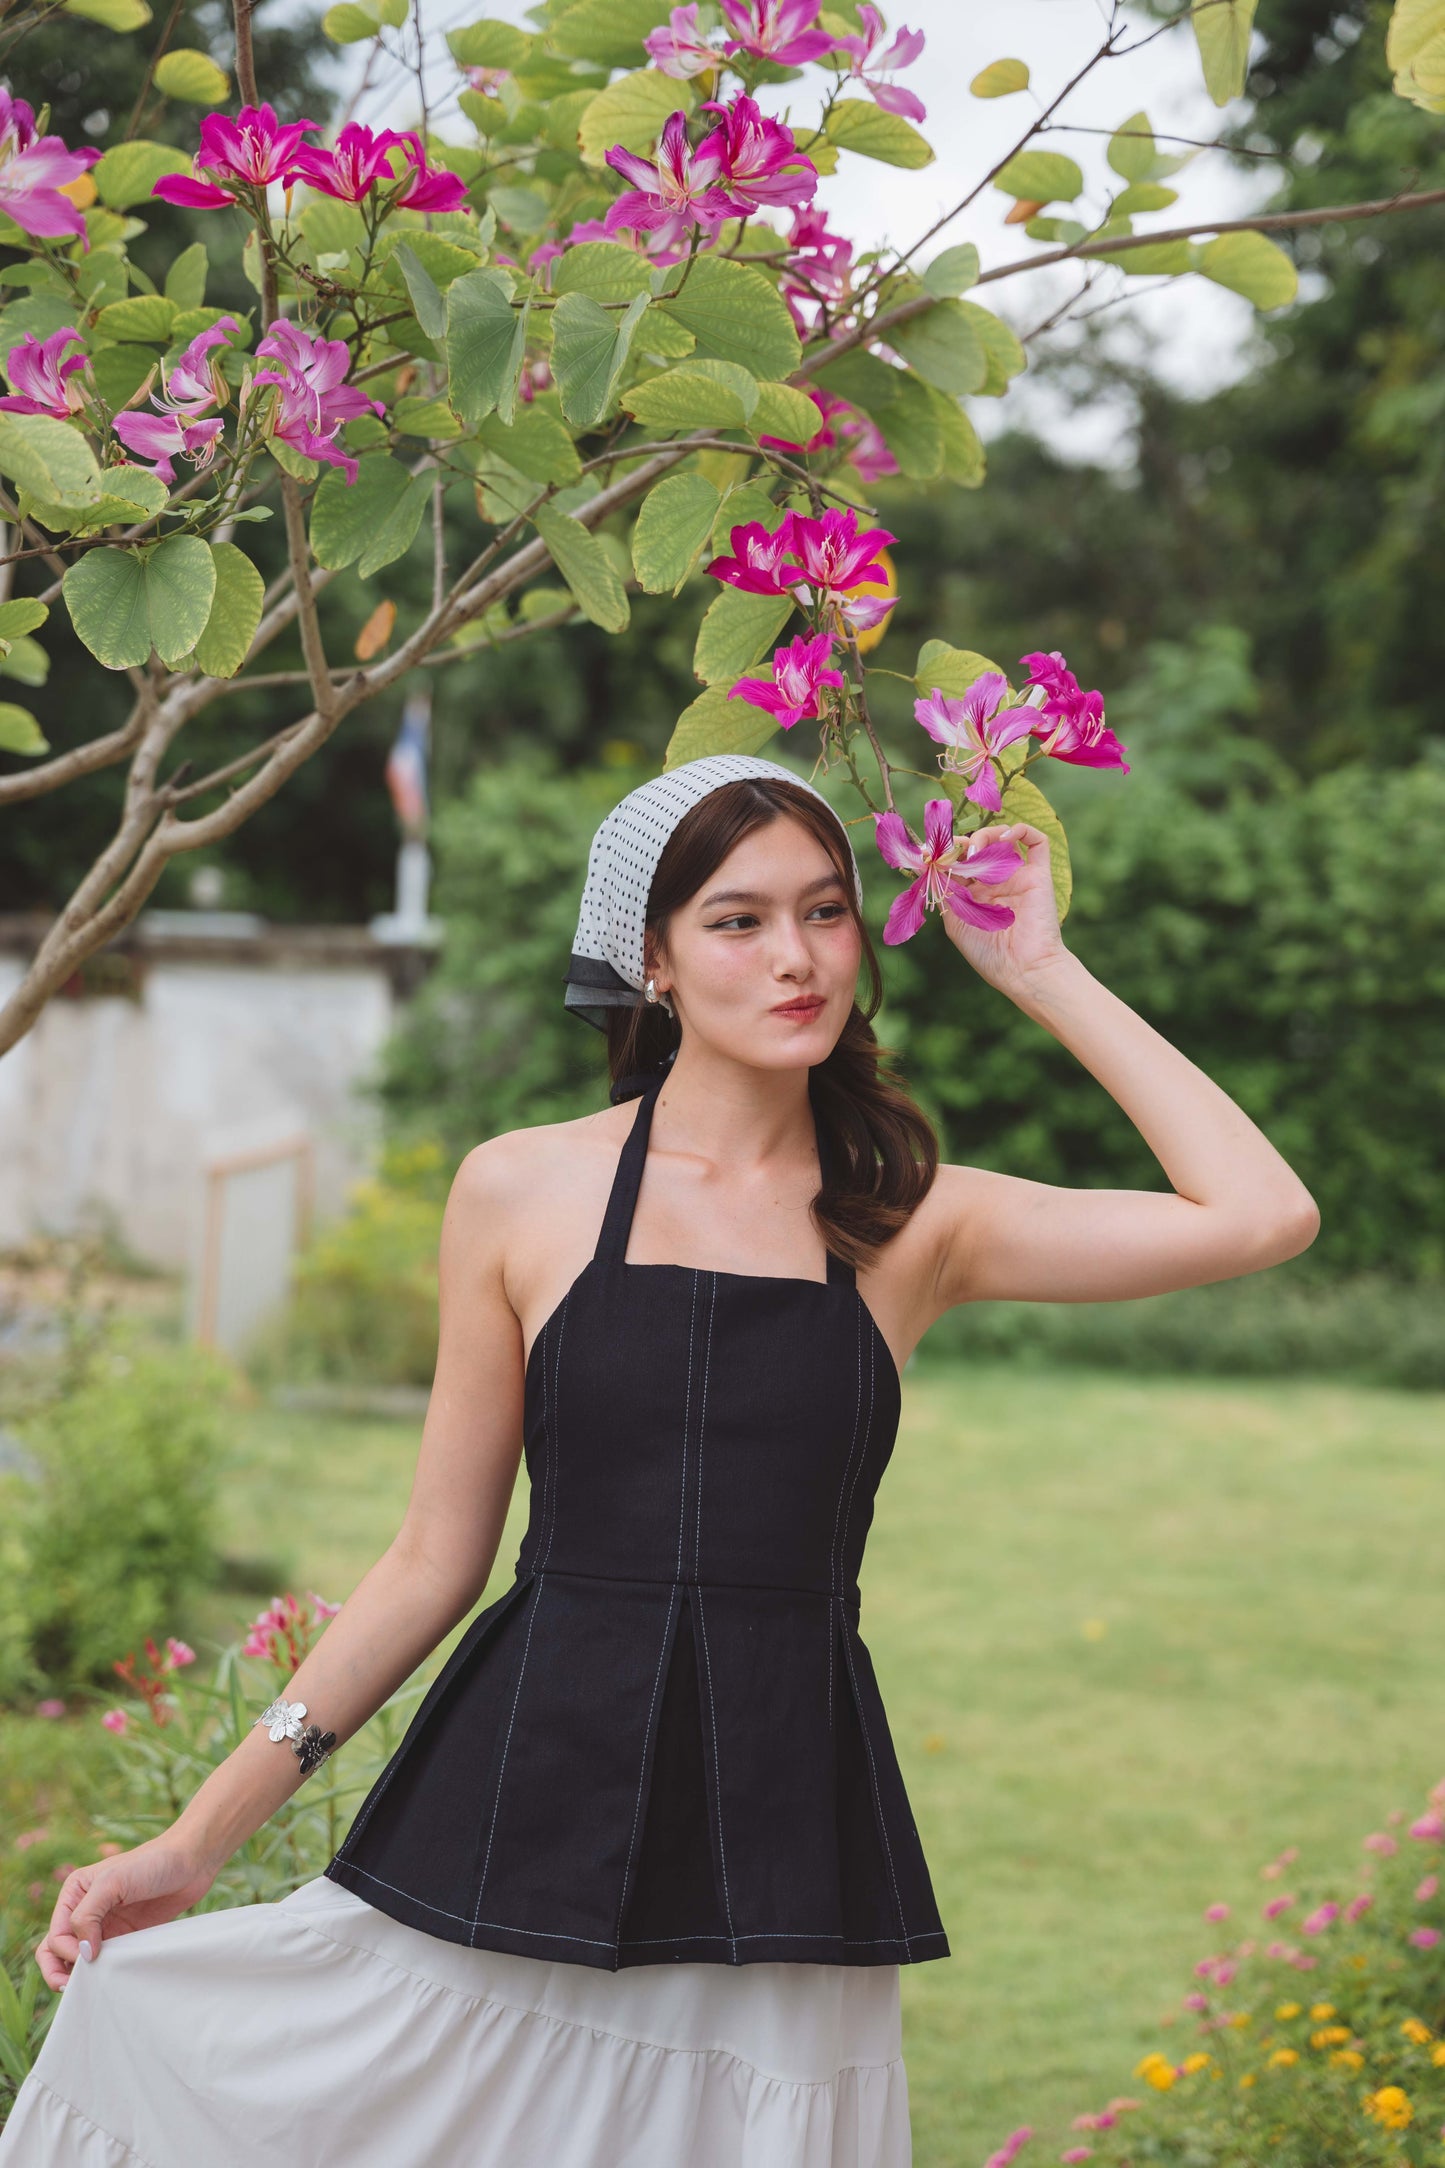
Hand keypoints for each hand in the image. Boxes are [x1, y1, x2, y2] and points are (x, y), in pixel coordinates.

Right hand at [35, 1834, 218, 1989]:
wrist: (192, 1862)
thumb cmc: (152, 1863)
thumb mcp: (113, 1881)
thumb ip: (88, 1915)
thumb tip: (81, 1952)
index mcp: (75, 1893)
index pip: (57, 1933)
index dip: (66, 1950)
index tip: (88, 1954)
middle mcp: (86, 1910)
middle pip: (56, 1949)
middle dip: (57, 1970)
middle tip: (71, 1987)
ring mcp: (105, 1925)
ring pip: (78, 1959)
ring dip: (79, 1975)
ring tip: (89, 1987)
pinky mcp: (125, 1937)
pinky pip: (106, 1960)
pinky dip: (102, 1972)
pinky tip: (109, 1980)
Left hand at [941, 820, 1071, 993]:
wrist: (1023, 969)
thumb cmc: (988, 954)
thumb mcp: (955, 922)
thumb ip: (945, 891)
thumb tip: (930, 862)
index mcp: (975, 894)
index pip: (959, 862)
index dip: (946, 853)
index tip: (930, 851)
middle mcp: (996, 882)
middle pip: (979, 847)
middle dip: (962, 843)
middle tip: (951, 848)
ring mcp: (1017, 876)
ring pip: (1003, 839)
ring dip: (985, 835)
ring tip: (974, 850)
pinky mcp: (1039, 874)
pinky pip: (1037, 841)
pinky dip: (1021, 830)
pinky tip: (1004, 837)